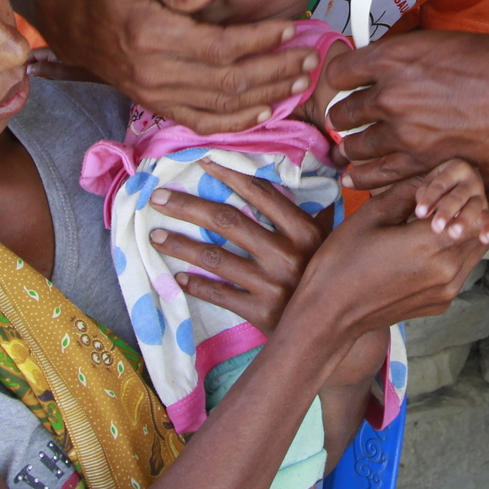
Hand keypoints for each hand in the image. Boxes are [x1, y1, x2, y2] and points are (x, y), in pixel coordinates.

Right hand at [35, 0, 315, 130]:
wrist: (69, 21)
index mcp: (152, 35)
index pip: (220, 47)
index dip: (261, 41)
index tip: (292, 29)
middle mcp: (155, 72)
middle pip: (229, 81)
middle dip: (276, 71)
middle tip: (310, 59)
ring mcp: (155, 95)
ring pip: (222, 106)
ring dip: (267, 96)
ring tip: (300, 82)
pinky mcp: (157, 106)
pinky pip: (202, 123)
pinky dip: (237, 122)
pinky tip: (266, 111)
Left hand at [149, 162, 326, 333]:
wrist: (333, 328)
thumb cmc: (329, 276)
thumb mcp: (327, 240)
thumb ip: (311, 209)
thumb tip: (293, 172)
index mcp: (304, 230)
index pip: (259, 193)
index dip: (228, 174)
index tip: (201, 161)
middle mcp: (287, 254)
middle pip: (227, 221)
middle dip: (188, 206)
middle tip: (158, 197)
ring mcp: (272, 284)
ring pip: (215, 258)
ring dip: (180, 245)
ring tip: (155, 235)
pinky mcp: (261, 312)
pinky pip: (221, 294)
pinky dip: (196, 285)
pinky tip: (178, 277)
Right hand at [292, 175, 488, 338]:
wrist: (330, 313)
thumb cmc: (343, 259)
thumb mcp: (372, 213)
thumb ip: (410, 190)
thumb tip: (435, 175)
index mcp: (431, 245)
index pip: (477, 211)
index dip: (468, 192)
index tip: (449, 183)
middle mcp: (448, 271)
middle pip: (483, 230)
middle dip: (470, 208)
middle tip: (446, 197)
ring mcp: (447, 291)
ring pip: (476, 249)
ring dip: (464, 230)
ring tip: (436, 218)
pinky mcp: (441, 303)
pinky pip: (461, 269)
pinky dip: (453, 251)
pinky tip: (426, 244)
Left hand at [321, 30, 488, 188]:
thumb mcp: (444, 44)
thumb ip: (409, 58)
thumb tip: (388, 66)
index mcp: (395, 56)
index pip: (339, 71)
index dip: (340, 77)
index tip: (347, 82)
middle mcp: (391, 94)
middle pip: (342, 111)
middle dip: (346, 114)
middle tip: (353, 117)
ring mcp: (404, 132)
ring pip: (353, 146)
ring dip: (354, 146)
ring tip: (357, 146)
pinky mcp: (422, 162)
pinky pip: (376, 175)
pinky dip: (364, 177)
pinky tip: (356, 176)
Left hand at [407, 159, 488, 244]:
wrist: (462, 182)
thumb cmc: (440, 185)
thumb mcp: (430, 183)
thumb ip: (424, 195)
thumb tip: (422, 212)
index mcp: (456, 167)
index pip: (441, 184)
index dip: (430, 198)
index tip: (420, 213)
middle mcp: (472, 180)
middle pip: (458, 196)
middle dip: (447, 211)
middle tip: (437, 226)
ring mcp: (481, 195)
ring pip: (473, 207)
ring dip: (464, 220)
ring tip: (454, 233)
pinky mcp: (485, 209)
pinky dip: (488, 228)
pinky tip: (485, 238)